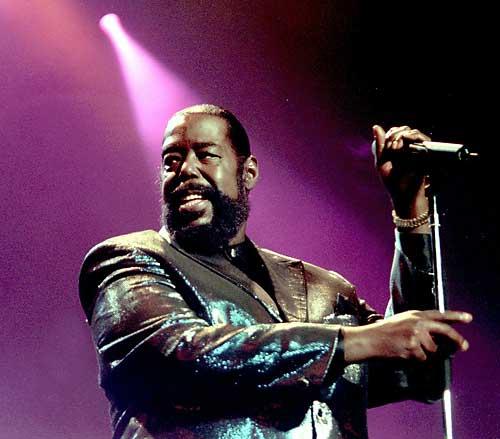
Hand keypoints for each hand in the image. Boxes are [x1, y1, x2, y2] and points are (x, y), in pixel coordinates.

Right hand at [342, 310, 471, 362]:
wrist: (370, 338)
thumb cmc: (384, 331)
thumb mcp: (403, 320)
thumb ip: (419, 324)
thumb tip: (438, 336)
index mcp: (415, 314)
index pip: (439, 314)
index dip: (455, 316)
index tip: (468, 318)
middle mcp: (417, 323)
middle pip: (444, 331)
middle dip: (456, 339)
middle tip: (464, 346)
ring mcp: (415, 335)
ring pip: (432, 350)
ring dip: (424, 353)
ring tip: (408, 348)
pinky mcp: (412, 347)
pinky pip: (421, 358)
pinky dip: (415, 359)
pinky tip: (403, 352)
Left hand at [372, 125, 430, 221]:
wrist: (405, 196)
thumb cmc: (393, 182)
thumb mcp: (382, 163)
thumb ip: (379, 146)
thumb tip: (375, 126)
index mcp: (395, 149)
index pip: (393, 132)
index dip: (389, 134)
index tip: (388, 145)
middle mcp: (406, 148)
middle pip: (403, 129)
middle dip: (395, 134)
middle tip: (392, 146)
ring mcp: (416, 150)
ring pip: (412, 132)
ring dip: (402, 135)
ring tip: (396, 146)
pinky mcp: (425, 153)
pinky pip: (422, 139)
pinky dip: (412, 137)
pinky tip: (404, 144)